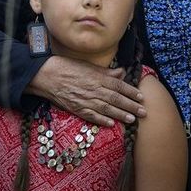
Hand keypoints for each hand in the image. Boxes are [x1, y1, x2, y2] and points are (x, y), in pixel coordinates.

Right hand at [28, 55, 145, 126]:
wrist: (46, 75)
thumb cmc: (66, 67)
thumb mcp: (88, 65)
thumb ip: (106, 72)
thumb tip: (121, 72)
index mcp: (98, 77)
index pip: (119, 85)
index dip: (131, 92)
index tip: (141, 97)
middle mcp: (94, 90)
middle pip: (117, 99)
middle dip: (132, 106)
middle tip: (144, 112)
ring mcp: (86, 100)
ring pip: (108, 109)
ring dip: (121, 115)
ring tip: (132, 119)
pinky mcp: (77, 108)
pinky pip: (92, 116)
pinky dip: (102, 121)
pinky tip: (111, 124)